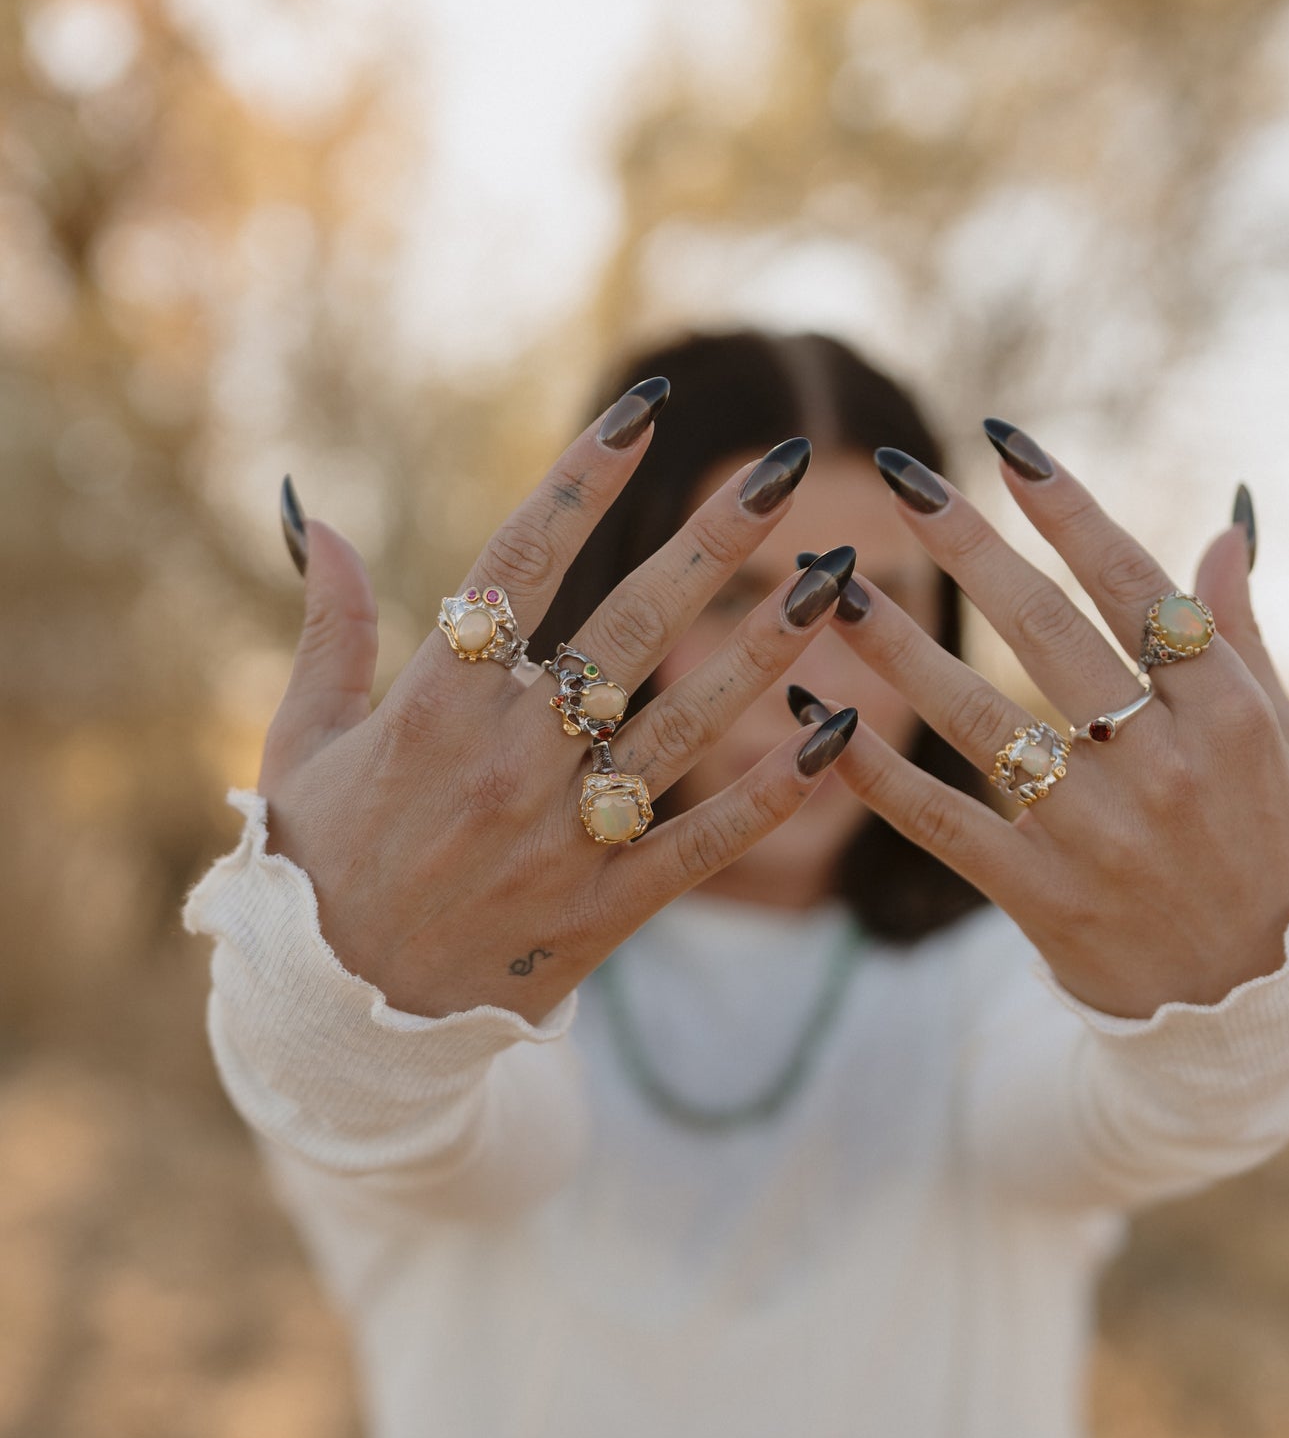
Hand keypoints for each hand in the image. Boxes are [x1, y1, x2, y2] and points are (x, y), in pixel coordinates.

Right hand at [259, 386, 859, 1025]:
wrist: (331, 1023)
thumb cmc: (311, 867)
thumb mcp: (299, 740)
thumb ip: (328, 628)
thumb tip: (319, 517)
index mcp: (433, 703)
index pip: (522, 562)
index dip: (587, 480)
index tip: (644, 414)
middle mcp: (509, 758)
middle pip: (631, 625)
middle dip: (715, 541)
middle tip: (783, 470)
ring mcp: (563, 835)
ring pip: (687, 723)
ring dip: (770, 647)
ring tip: (838, 580)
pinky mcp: (604, 909)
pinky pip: (706, 842)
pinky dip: (773, 791)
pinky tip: (838, 733)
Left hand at [816, 436, 1288, 1019]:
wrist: (1251, 1007)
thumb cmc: (1270, 848)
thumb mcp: (1279, 738)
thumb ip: (1241, 630)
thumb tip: (1223, 519)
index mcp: (1224, 710)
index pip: (1131, 585)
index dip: (1066, 510)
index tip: (1005, 445)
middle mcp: (1159, 763)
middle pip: (1044, 632)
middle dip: (968, 546)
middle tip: (903, 476)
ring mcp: (1095, 832)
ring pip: (976, 718)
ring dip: (895, 645)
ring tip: (829, 585)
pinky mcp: (1040, 894)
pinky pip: (939, 820)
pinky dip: (870, 770)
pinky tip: (815, 714)